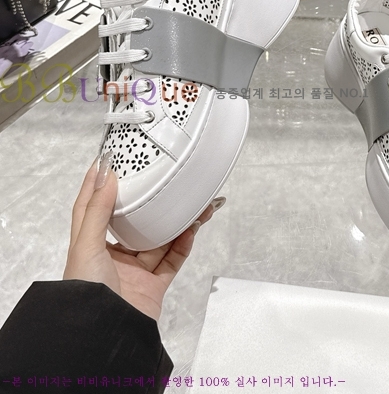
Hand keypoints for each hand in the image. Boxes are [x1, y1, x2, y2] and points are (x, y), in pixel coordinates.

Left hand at [63, 153, 224, 321]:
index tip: (110, 160)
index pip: (93, 207)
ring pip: (160, 238)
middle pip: (136, 221)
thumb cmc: (86, 292)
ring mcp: (136, 270)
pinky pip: (173, 258)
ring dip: (178, 221)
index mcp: (91, 245)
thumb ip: (96, 212)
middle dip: (154, 202)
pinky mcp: (155, 284)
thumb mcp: (86, 246)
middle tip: (169, 182)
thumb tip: (106, 177)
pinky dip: (184, 243)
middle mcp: (113, 255)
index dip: (99, 183)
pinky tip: (193, 227)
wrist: (106, 334)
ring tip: (196, 203)